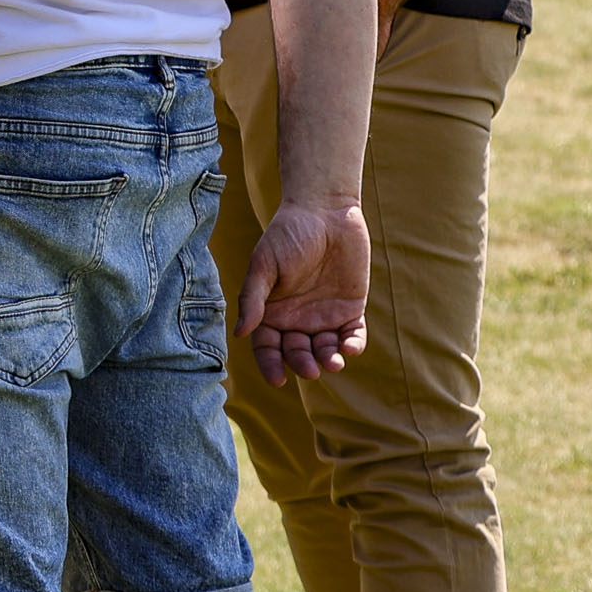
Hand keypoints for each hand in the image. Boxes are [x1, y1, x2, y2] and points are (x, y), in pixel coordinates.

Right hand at [238, 196, 371, 384]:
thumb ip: (252, 299)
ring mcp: (324, 315)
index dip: (270, 364)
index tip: (278, 380)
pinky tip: (350, 347)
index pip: (267, 346)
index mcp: (270, 311)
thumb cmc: (287, 234)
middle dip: (302, 364)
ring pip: (325, 349)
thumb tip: (239, 333)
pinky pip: (352, 334)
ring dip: (328, 359)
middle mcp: (295, 318)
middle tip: (310, 370)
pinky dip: (352, 345)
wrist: (325, 211)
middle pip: (296, 352)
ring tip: (333, 362)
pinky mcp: (350, 308)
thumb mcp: (264, 265)